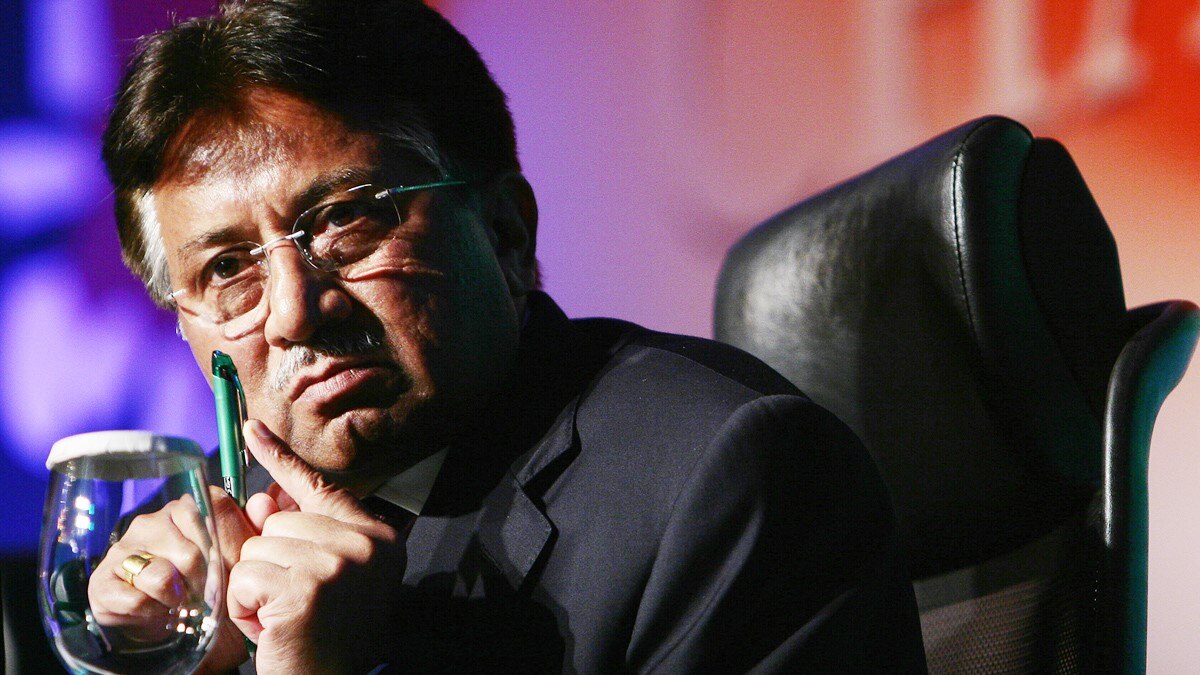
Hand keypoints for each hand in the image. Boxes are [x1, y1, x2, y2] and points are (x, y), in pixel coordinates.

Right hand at [87, 488, 255, 672]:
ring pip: (162, 576)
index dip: (225, 551)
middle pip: (192, 553)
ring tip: (179, 605)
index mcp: (187, 510)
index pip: (213, 511)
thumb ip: (250, 532)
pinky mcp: (102, 581)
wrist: (175, 638)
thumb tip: (261, 502)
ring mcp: (124, 549)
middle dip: (204, 585)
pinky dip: (152, 615)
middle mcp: (152, 522)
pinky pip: (134, 599)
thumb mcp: (237, 567)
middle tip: (203, 598)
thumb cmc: (210, 596)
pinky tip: (156, 614)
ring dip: (176, 602)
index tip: (226, 572)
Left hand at [228, 419, 405, 673]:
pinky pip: (246, 575)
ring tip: (282, 617)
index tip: (252, 428)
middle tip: (291, 602)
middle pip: (279, 520)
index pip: (320, 487)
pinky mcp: (306, 587)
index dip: (281, 459)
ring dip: (256, 586)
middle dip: (270, 562)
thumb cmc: (324, 636)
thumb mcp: (320, 577)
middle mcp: (365, 544)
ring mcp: (337, 563)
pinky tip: (272, 626)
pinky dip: (245, 605)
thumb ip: (297, 534)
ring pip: (258, 547)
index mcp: (377, 537)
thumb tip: (259, 498)